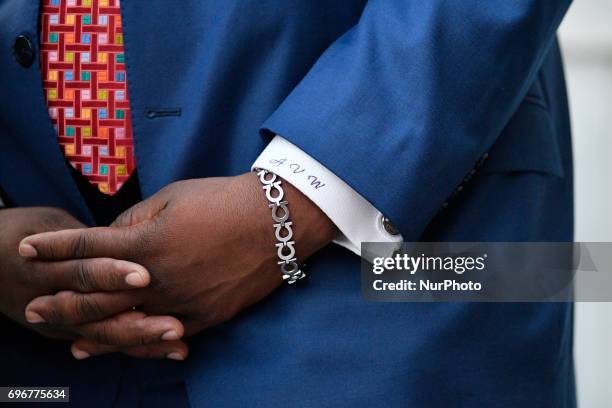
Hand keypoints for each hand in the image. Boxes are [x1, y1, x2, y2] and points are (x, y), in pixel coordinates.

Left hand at [19, 173, 336, 356]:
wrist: (276, 220)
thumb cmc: (223, 200)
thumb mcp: (173, 197)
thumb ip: (135, 222)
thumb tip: (112, 239)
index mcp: (146, 242)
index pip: (86, 247)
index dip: (53, 248)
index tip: (27, 249)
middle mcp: (158, 278)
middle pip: (97, 296)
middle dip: (60, 301)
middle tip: (33, 308)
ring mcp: (182, 302)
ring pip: (127, 325)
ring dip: (93, 333)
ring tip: (68, 342)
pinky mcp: (206, 317)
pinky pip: (164, 337)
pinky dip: (140, 343)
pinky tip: (122, 348)